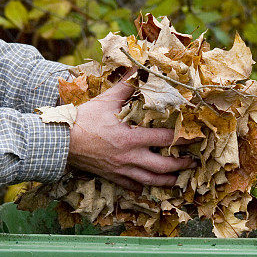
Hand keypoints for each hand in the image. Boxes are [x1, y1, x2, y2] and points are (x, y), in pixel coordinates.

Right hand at [68, 76, 194, 190]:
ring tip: (178, 179)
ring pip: (150, 181)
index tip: (195, 137)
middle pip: (163, 167)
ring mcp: (121, 170)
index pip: (165, 140)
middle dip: (181, 165)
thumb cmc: (84, 120)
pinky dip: (142, 187)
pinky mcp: (112, 176)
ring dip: (167, 181)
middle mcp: (130, 157)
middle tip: (193, 161)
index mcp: (131, 138)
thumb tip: (139, 69)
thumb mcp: (106, 100)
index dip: (182, 139)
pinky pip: (131, 186)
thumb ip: (126, 86)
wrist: (60, 141)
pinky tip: (148, 185)